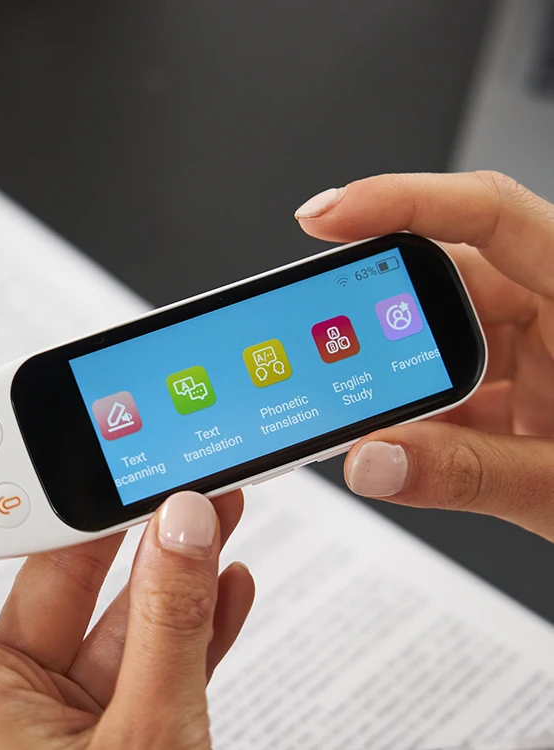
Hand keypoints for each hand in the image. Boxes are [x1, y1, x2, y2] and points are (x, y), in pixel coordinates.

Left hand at [0, 490, 253, 748]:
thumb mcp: (147, 740)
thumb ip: (169, 625)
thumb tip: (184, 526)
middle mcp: (13, 702)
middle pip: (51, 579)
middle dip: (108, 524)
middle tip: (149, 473)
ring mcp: (74, 719)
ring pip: (117, 617)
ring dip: (169, 566)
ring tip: (211, 510)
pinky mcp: (126, 734)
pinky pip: (158, 658)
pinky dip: (199, 621)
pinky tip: (233, 581)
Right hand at [295, 171, 553, 540]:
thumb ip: (468, 474)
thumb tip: (373, 461)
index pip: (489, 214)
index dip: (402, 202)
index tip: (330, 215)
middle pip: (447, 278)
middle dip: (379, 315)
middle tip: (324, 344)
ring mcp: (542, 349)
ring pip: (442, 336)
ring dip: (397, 375)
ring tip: (359, 408)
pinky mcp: (525, 386)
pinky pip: (454, 380)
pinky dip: (419, 410)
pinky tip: (399, 437)